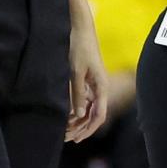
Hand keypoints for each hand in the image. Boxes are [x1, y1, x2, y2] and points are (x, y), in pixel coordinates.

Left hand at [66, 21, 108, 141]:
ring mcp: (94, 85)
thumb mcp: (76, 71)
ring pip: (89, 110)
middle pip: (94, 116)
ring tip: (65, 130)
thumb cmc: (80, 47)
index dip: (88, 129)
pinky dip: (77, 111)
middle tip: (66, 138)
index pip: (99, 115)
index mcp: (101, 87)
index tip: (76, 139)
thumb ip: (78, 93)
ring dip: (79, 121)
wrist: (80, 29)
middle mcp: (100, 88)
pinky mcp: (88, 81)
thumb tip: (79, 114)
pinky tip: (67, 117)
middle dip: (82, 128)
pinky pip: (85, 101)